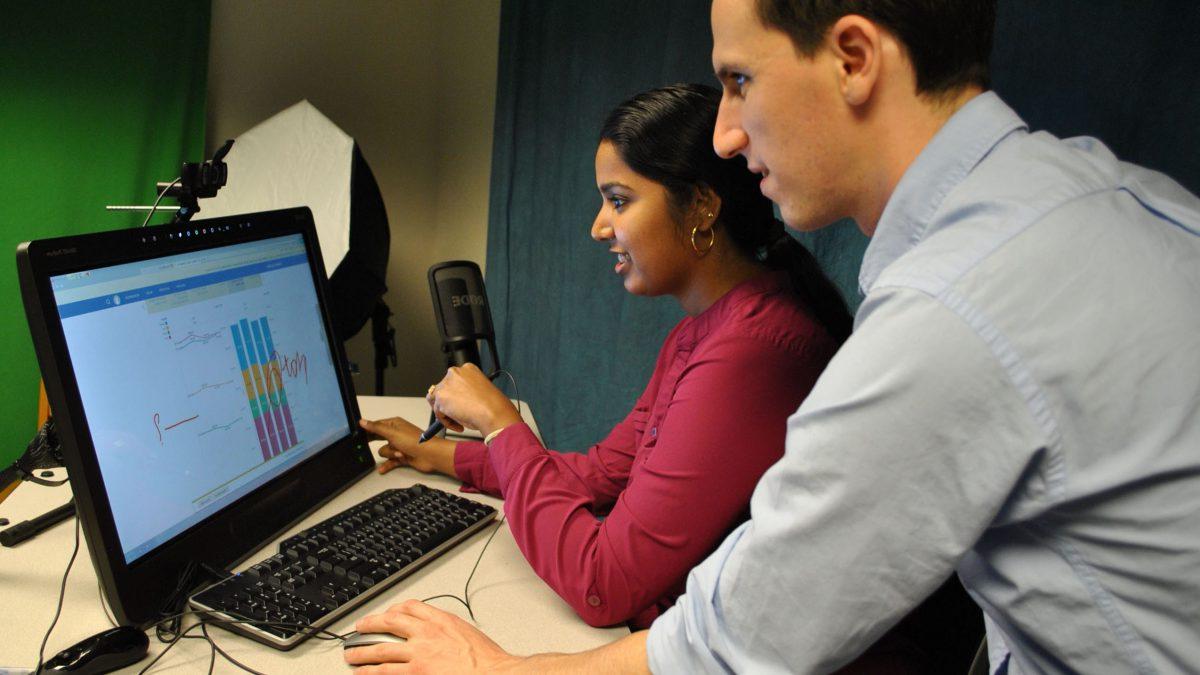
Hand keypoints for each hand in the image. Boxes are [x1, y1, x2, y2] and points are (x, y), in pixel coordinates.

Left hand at [344, 600, 518, 672]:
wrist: (493, 674)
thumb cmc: (486, 660)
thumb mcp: (468, 633)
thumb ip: (448, 629)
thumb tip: (439, 633)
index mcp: (441, 620)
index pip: (410, 606)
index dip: (394, 609)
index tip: (387, 613)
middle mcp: (426, 634)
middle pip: (389, 623)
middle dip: (370, 624)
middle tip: (359, 628)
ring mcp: (418, 655)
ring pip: (381, 649)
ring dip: (363, 651)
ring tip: (351, 654)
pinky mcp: (415, 674)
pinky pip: (385, 672)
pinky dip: (371, 672)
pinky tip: (364, 672)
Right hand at [359, 417, 456, 476]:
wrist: (430, 455)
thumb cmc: (415, 441)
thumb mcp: (392, 433)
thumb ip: (376, 428)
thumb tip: (363, 421)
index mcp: (394, 424)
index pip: (376, 425)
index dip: (368, 430)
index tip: (358, 434)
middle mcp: (397, 434)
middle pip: (378, 438)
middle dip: (376, 442)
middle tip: (363, 445)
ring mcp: (399, 446)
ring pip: (384, 451)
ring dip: (390, 454)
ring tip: (399, 454)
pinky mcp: (402, 457)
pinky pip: (390, 461)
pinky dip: (387, 464)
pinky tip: (382, 469)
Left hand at [427, 364, 521, 437]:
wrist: (493, 412)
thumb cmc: (493, 405)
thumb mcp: (480, 391)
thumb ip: (466, 391)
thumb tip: (458, 401)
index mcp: (468, 369)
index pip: (453, 381)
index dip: (455, 395)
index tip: (460, 404)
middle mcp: (455, 373)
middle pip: (442, 389)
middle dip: (448, 403)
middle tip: (457, 414)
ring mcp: (447, 383)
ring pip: (438, 400)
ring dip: (446, 413)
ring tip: (458, 421)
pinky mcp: (441, 396)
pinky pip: (438, 412)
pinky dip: (446, 421)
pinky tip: (459, 425)